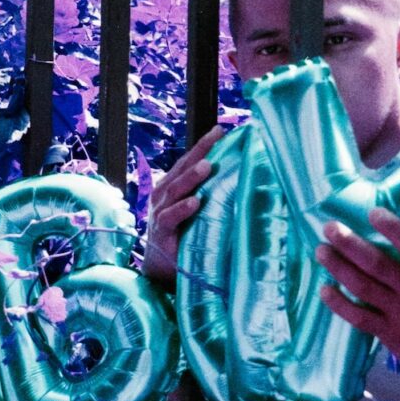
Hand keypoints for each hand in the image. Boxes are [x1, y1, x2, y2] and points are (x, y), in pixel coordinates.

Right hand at [142, 124, 223, 287]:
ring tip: (207, 166)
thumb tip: (239, 177)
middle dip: (199, 152)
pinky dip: (182, 209)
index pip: (188, 161)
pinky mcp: (161, 233)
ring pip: (175, 190)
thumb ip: (209, 195)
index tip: (220, 130)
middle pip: (181, 169)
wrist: (160, 270)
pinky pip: (170, 217)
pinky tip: (195, 202)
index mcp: (172, 187)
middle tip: (216, 137)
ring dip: (191, 177)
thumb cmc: (182, 236)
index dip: (203, 145)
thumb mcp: (195, 211)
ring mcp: (159, 213)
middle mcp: (163, 196)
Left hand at [316, 207, 399, 400]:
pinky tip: (324, 290)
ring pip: (363, 288)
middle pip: (377, 264)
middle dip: (350, 244)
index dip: (393, 228)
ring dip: (339, 268)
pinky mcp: (390, 334)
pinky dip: (339, 304)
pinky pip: (359, 318)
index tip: (373, 212)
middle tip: (330, 227)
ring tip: (321, 250)